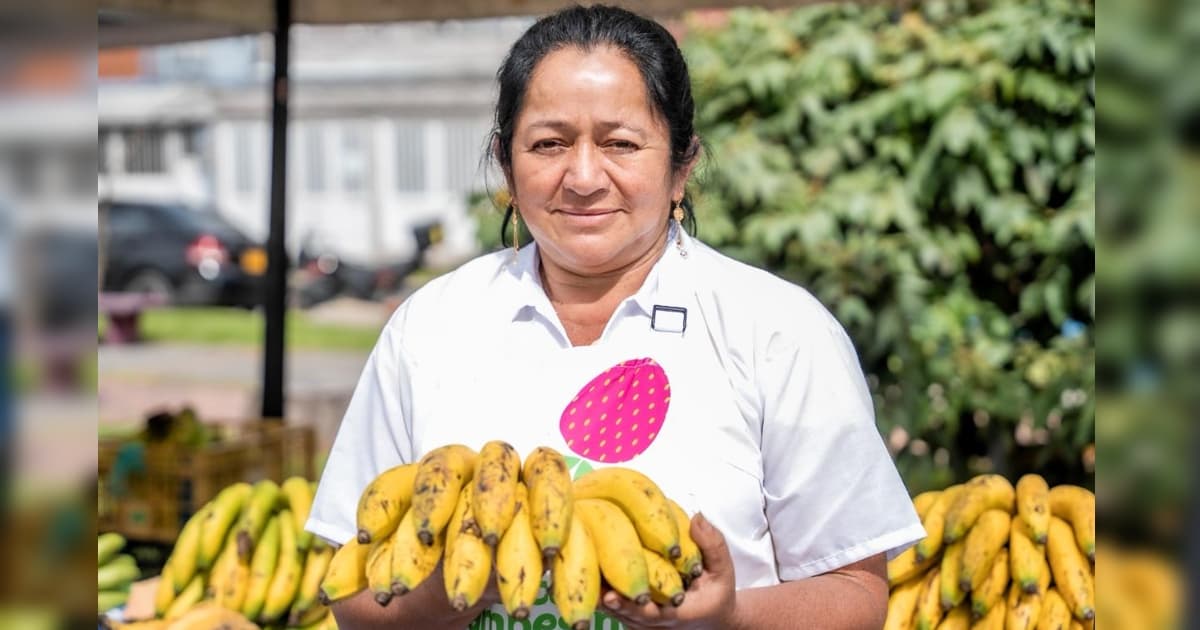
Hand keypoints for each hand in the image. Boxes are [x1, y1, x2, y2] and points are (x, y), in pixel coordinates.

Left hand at [599, 513, 738, 629]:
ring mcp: (639, 623)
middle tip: (588, 575)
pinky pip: (610, 605)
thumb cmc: (715, 592)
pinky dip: (600, 588)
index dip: (626, 606)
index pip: (646, 614)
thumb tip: (696, 517)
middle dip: (603, 595)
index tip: (611, 595)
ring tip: (582, 564)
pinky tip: (589, 564)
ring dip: (597, 590)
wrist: (713, 618)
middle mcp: (653, 624)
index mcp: (676, 614)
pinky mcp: (631, 616)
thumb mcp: (723, 569)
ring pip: (611, 610)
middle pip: (620, 613)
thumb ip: (712, 545)